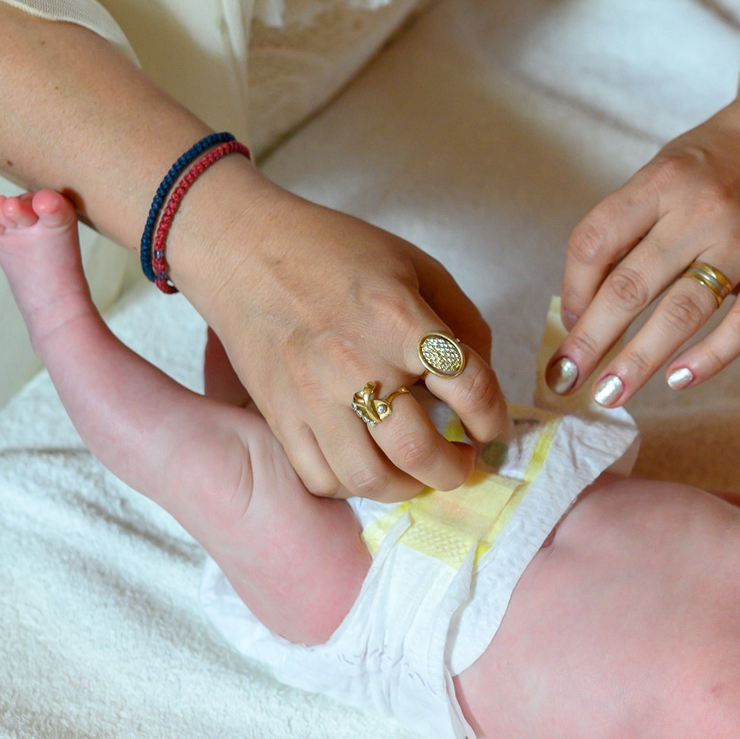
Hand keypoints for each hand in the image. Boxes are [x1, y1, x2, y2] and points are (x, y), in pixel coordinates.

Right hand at [167, 163, 508, 499]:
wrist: (245, 251)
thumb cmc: (336, 252)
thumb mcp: (418, 266)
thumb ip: (462, 321)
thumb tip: (483, 379)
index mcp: (398, 319)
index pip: (469, 386)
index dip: (494, 418)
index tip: (493, 428)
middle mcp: (356, 365)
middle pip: (419, 450)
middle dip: (456, 468)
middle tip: (463, 461)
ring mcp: (313, 397)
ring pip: (369, 478)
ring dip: (408, 487)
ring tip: (419, 474)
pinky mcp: (280, 416)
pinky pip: (320, 478)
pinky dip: (352, 485)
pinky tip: (368, 465)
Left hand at [549, 94, 739, 404]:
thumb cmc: (722, 157)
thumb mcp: (667, 168)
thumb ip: (632, 223)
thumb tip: (587, 296)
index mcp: (663, 180)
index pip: (596, 242)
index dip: (572, 289)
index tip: (566, 323)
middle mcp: (701, 210)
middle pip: (630, 286)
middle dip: (591, 341)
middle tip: (565, 380)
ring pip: (682, 312)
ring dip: (639, 360)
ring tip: (608, 394)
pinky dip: (711, 356)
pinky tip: (678, 379)